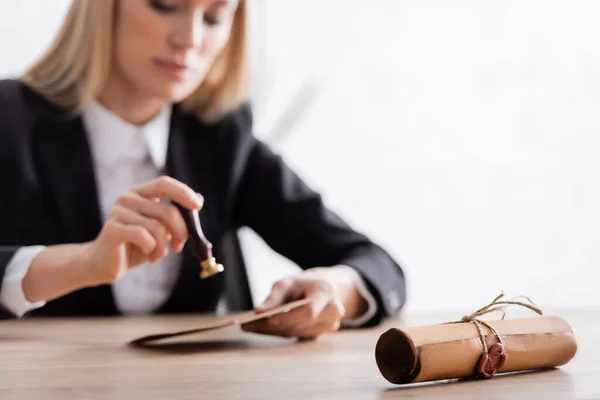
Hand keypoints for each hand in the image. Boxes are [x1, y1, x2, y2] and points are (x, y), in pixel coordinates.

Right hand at [83, 176, 202, 284]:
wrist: (105, 264)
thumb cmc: (137, 245)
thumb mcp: (161, 229)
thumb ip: (176, 215)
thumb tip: (199, 199)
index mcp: (140, 193)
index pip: (164, 183)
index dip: (183, 192)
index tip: (198, 206)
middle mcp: (128, 198)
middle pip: (168, 210)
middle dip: (181, 232)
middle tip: (179, 246)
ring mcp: (118, 211)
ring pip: (158, 227)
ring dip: (164, 247)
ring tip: (157, 254)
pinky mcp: (113, 228)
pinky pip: (144, 237)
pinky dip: (152, 250)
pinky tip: (148, 256)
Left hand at [241, 267, 367, 339]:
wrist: (325, 289)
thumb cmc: (304, 284)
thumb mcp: (289, 282)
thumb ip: (274, 296)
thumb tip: (258, 312)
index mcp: (325, 293)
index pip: (308, 311)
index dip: (287, 317)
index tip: (265, 319)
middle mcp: (331, 312)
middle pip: (300, 324)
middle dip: (273, 326)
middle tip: (247, 326)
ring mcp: (329, 326)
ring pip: (296, 333)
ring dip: (273, 332)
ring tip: (250, 327)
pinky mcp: (321, 335)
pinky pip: (296, 337)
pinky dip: (279, 333)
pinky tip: (262, 330)